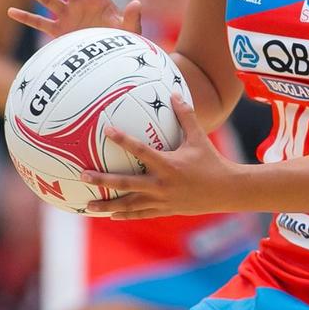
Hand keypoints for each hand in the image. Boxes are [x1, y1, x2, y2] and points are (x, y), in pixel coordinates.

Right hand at [7, 0, 142, 38]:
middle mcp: (80, 3)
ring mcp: (68, 15)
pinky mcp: (59, 31)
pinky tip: (11, 11)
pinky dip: (26, 18)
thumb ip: (132, 18)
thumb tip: (137, 3)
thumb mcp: (129, 31)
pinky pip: (40, 23)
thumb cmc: (121, 41)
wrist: (109, 59)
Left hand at [81, 94, 238, 218]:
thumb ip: (186, 116)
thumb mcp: (199, 138)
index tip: (106, 131)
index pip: (141, 150)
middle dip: (103, 180)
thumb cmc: (211, 161)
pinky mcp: (165, 210)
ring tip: (88, 205)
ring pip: (130, 204)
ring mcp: (162, 200)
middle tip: (83, 175)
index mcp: (168, 164)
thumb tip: (174, 94)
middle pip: (126, 183)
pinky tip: (111, 215)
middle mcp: (161, 184)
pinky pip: (140, 214)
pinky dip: (125, 214)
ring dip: (108, 204)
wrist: (225, 191)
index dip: (123, 140)